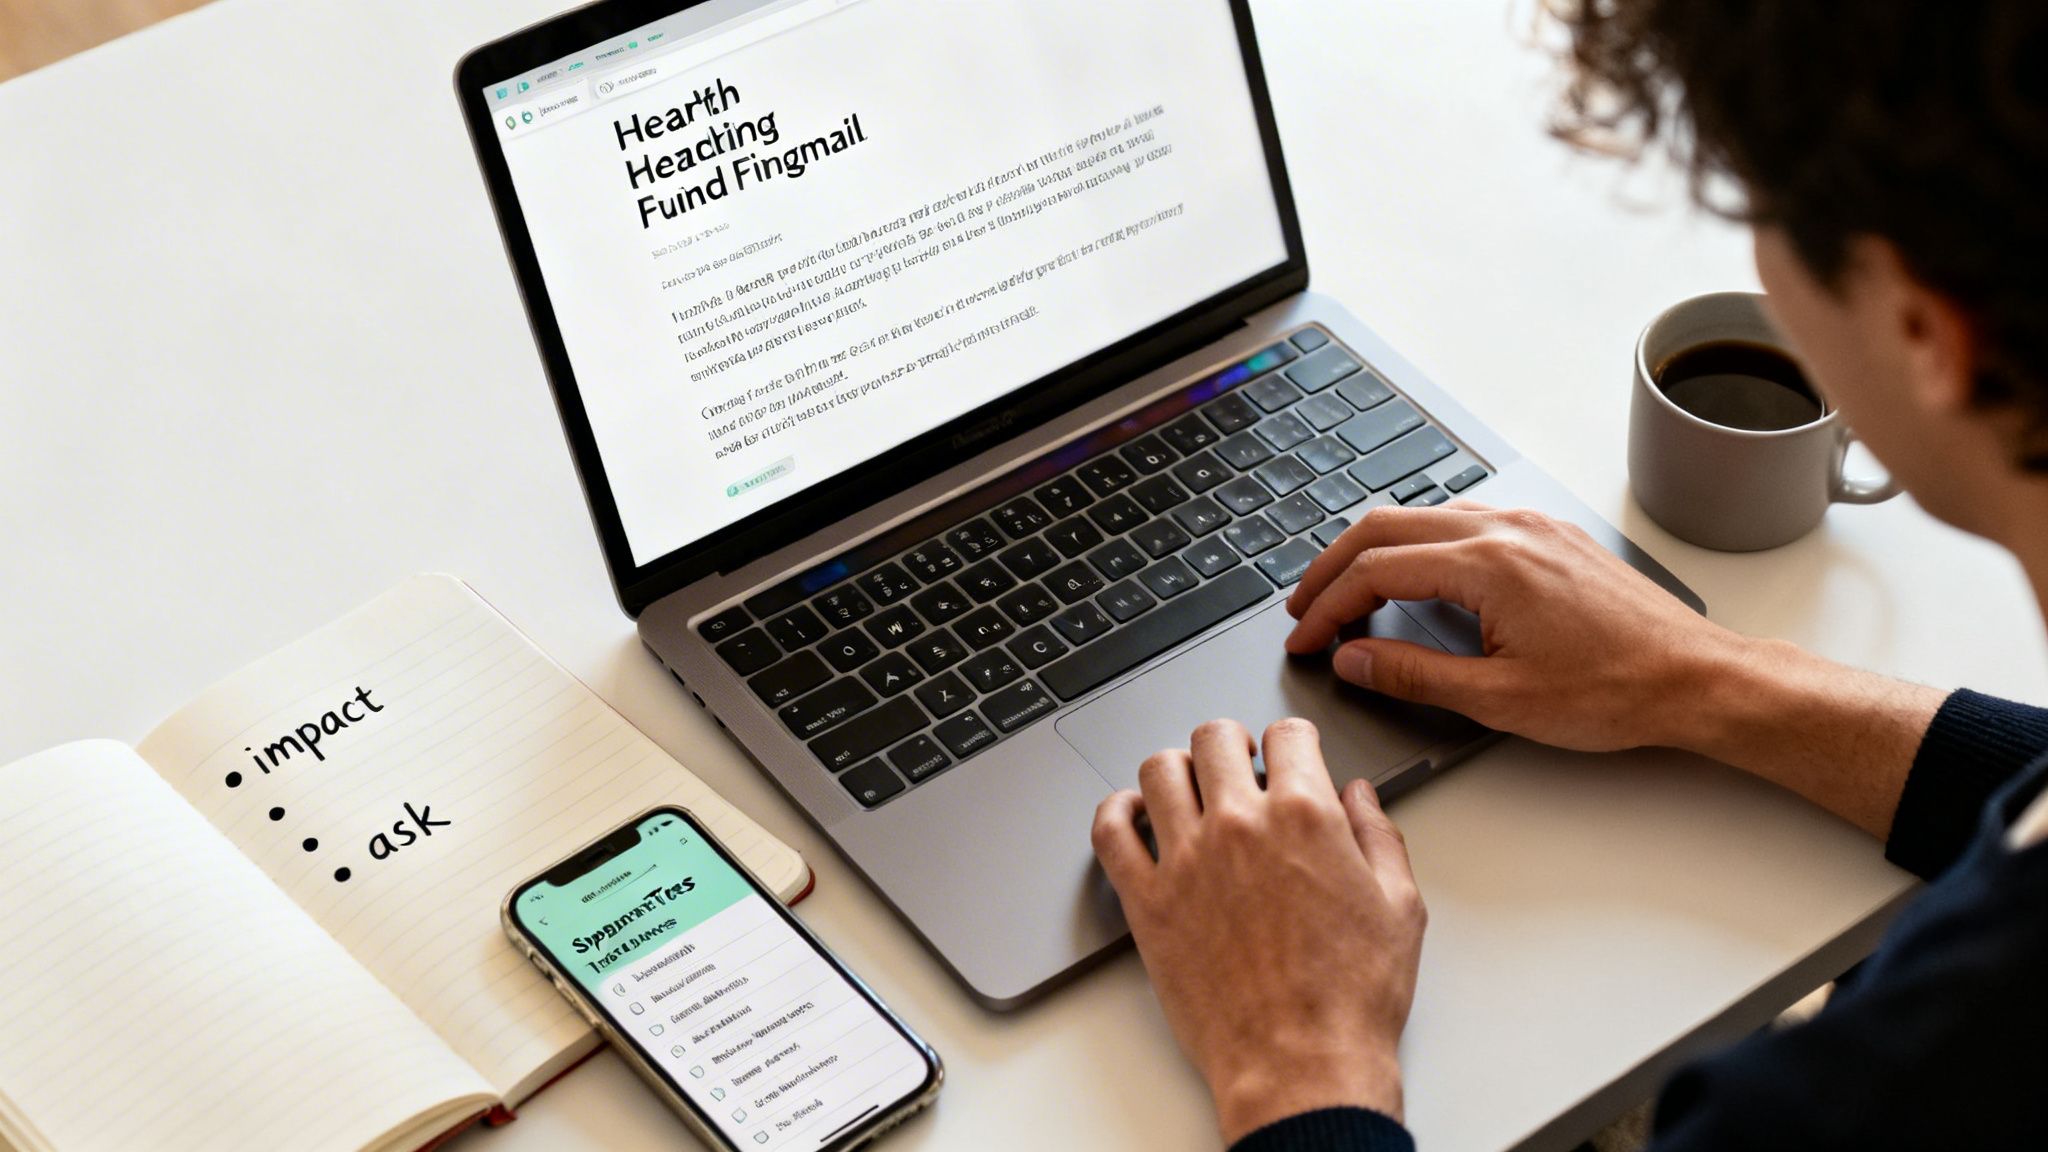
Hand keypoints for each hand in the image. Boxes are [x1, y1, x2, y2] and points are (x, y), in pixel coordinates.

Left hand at [1092, 718, 1424, 1143]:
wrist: (1301, 1064)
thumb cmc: (1350, 998)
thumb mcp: (1400, 907)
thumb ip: (1378, 836)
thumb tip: (1360, 797)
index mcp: (1304, 817)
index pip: (1287, 735)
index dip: (1292, 741)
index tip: (1290, 754)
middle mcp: (1238, 826)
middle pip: (1214, 738)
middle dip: (1231, 743)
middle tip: (1238, 765)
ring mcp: (1185, 860)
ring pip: (1157, 770)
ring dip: (1177, 769)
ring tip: (1190, 787)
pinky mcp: (1146, 901)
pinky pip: (1109, 831)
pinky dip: (1117, 811)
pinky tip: (1135, 816)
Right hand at [1283, 502, 1744, 752]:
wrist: (1696, 678)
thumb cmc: (1616, 691)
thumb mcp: (1499, 700)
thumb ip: (1413, 676)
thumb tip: (1354, 660)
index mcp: (1489, 564)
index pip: (1377, 571)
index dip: (1328, 607)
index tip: (1306, 641)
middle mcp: (1507, 529)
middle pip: (1386, 526)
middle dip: (1333, 569)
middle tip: (1306, 611)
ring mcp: (1531, 526)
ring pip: (1423, 517)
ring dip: (1375, 552)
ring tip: (1349, 596)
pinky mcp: (1549, 537)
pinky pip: (1463, 521)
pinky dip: (1419, 546)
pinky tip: (1415, 581)